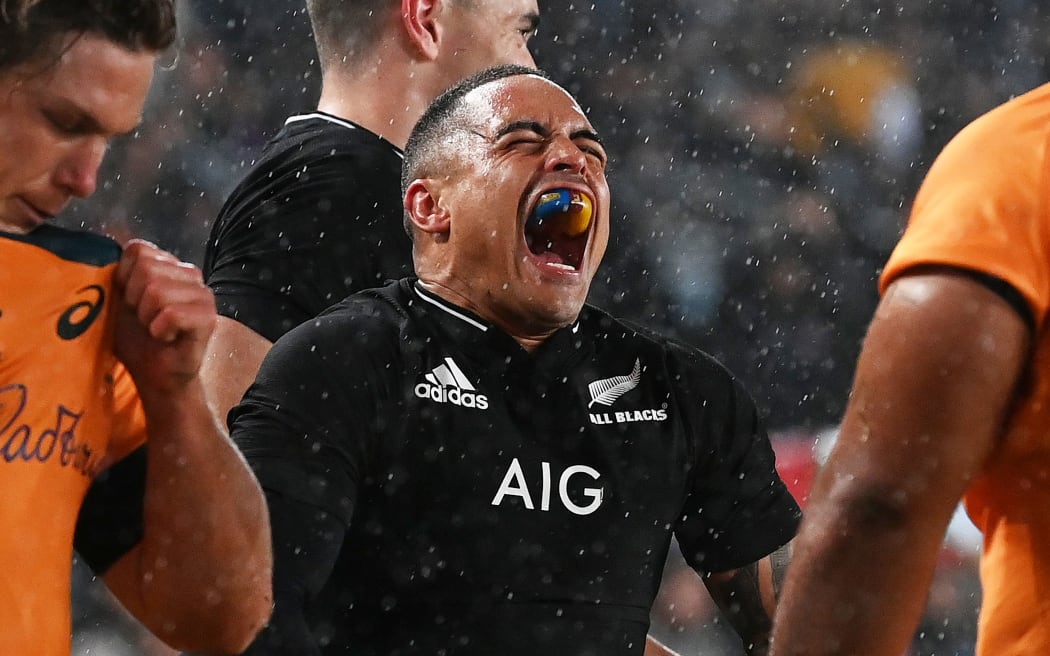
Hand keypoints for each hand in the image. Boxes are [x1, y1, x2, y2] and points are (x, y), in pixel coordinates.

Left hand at [112, 239, 215, 394]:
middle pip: (147, 269)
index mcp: (168, 264)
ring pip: (157, 290)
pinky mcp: (208, 317)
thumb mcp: (117, 302)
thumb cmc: (136, 338)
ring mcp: (202, 294)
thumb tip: (102, 257)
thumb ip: (114, 275)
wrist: (156, 375)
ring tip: (155, 329)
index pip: (138, 249)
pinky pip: (171, 314)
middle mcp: (190, 273)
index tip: (129, 302)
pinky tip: (167, 338)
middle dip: (135, 300)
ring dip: (147, 317)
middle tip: (144, 319)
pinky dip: (160, 330)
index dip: (124, 277)